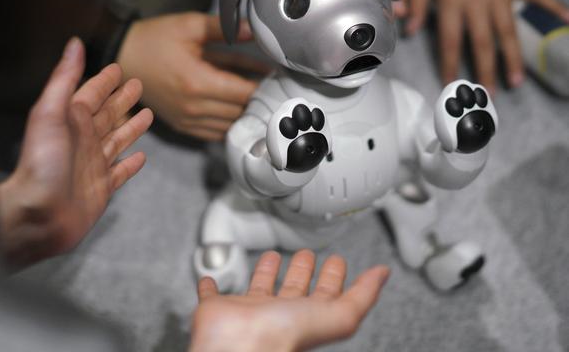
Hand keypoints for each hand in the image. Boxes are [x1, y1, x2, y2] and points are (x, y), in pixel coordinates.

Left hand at [0, 38, 152, 267]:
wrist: (38, 215)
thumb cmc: (41, 165)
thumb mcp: (50, 114)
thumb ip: (64, 79)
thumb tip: (74, 45)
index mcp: (71, 121)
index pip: (92, 94)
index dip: (104, 81)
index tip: (117, 69)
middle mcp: (84, 140)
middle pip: (108, 114)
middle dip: (122, 99)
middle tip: (138, 86)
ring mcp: (94, 164)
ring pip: (118, 140)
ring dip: (132, 127)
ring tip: (148, 115)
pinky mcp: (102, 188)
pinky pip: (121, 173)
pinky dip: (131, 164)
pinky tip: (141, 157)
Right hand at [117, 13, 268, 140]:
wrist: (121, 56)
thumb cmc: (154, 39)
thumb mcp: (189, 26)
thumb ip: (224, 29)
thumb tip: (254, 29)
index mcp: (197, 83)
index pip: (244, 93)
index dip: (265, 87)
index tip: (279, 79)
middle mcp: (193, 107)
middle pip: (240, 112)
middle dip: (259, 100)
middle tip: (275, 88)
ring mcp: (187, 120)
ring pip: (230, 125)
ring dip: (246, 113)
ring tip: (261, 99)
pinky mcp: (182, 125)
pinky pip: (214, 133)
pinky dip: (229, 122)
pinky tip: (239, 110)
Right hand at [190, 249, 388, 351]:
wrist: (239, 345)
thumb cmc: (284, 337)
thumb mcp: (338, 316)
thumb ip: (362, 295)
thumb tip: (384, 275)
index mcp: (306, 317)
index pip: (324, 294)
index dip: (332, 277)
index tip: (337, 261)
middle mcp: (278, 315)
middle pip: (294, 289)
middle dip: (302, 270)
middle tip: (307, 253)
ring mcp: (248, 312)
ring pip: (259, 289)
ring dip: (266, 273)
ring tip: (273, 256)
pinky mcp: (219, 308)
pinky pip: (214, 295)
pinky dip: (212, 286)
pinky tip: (213, 279)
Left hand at [407, 0, 568, 92]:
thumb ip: (417, 2)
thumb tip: (408, 30)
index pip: (449, 39)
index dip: (449, 64)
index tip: (450, 84)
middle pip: (482, 41)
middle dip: (485, 70)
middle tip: (488, 95)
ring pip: (508, 29)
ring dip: (513, 56)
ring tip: (516, 80)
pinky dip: (555, 8)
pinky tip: (568, 22)